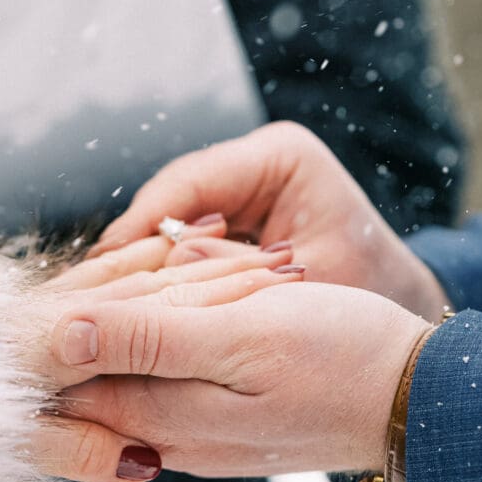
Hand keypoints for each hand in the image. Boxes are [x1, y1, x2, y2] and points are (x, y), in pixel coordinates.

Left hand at [31, 278, 427, 480]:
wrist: (419, 399)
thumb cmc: (338, 357)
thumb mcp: (241, 337)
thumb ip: (146, 340)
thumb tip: (56, 335)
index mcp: (163, 416)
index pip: (68, 379)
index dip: (49, 324)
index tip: (47, 279)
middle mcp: (171, 438)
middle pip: (93, 378)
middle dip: (87, 316)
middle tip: (90, 261)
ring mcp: (201, 433)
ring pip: (132, 372)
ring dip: (130, 317)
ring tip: (137, 268)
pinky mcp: (229, 420)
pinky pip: (172, 375)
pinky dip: (168, 329)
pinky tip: (184, 296)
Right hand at [94, 122, 448, 322]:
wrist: (395, 326)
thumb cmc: (369, 298)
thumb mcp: (304, 285)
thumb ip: (232, 271)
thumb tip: (158, 262)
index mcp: (282, 156)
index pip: (191, 181)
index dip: (141, 223)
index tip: (104, 264)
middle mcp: (257, 162)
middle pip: (172, 198)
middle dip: (133, 245)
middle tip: (86, 288)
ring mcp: (244, 188)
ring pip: (171, 222)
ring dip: (141, 263)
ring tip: (98, 302)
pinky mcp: (236, 218)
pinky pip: (185, 243)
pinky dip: (163, 275)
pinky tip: (131, 309)